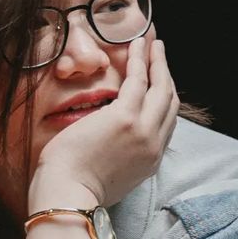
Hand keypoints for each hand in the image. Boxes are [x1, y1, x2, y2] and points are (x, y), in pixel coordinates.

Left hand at [31, 36, 178, 210]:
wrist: (68, 195)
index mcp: (149, 161)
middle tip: (160, 54)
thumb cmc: (76, 187)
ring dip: (157, 62)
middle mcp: (153, 145)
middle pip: (169, 102)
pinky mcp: (125, 117)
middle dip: (166, 74)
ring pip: (160, 87)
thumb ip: (119, 156)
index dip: (164, 98)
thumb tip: (110, 142)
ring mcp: (142, 131)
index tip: (159, 82)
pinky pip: (138, 80)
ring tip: (152, 43)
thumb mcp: (110, 176)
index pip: (166, 124)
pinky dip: (140, 60)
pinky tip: (137, 45)